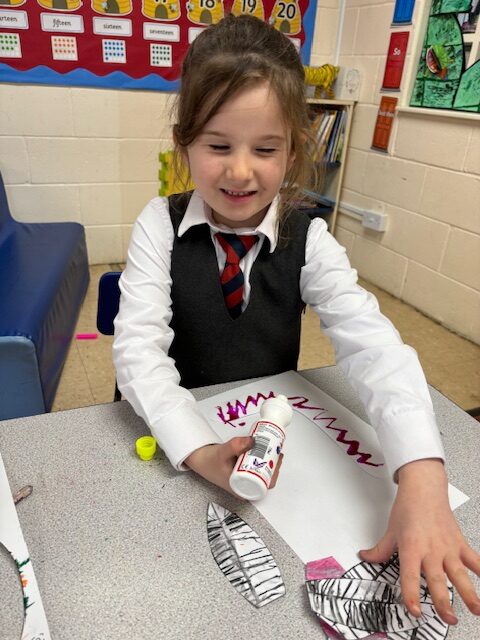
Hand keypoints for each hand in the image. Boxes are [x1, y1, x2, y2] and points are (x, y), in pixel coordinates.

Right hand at [184, 437, 282, 496]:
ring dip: (269, 459)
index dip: (274, 473)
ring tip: (273, 446)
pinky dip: (262, 457)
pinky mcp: (243, 470)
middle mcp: (245, 487)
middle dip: (274, 463)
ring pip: (262, 471)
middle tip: (276, 448)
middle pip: (266, 478)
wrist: (199, 459)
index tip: (277, 459)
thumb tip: (254, 440)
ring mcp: (245, 479)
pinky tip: (266, 447)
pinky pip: (256, 465)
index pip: (265, 485)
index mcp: (242, 490)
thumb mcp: (222, 453)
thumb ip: (235, 446)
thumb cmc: (209, 461)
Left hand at [359, 458, 479, 624]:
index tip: (415, 611)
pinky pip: (474, 560)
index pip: (409, 576)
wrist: (424, 488)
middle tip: (448, 619)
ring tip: (476, 610)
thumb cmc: (408, 507)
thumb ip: (380, 550)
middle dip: (443, 602)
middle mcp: (430, 550)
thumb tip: (366, 557)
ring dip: (469, 593)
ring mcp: (447, 547)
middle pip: (437, 580)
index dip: (411, 595)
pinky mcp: (459, 543)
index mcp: (411, 547)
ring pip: (459, 574)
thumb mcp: (390, 530)